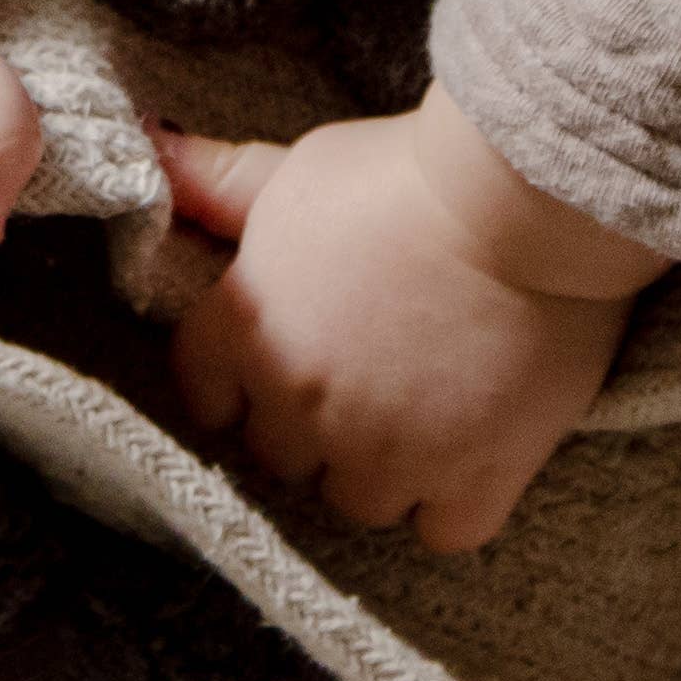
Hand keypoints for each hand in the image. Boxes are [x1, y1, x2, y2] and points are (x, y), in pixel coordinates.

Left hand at [155, 98, 662, 551]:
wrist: (524, 198)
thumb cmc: (406, 171)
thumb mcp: (301, 168)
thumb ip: (223, 183)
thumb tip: (155, 150)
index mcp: (246, 331)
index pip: (205, 392)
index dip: (241, 380)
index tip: (281, 361)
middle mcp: (303, 406)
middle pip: (282, 457)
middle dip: (313, 425)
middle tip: (366, 377)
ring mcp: (388, 453)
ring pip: (359, 500)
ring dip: (383, 468)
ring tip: (422, 415)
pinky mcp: (472, 478)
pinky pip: (441, 530)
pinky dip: (453, 503)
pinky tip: (469, 456)